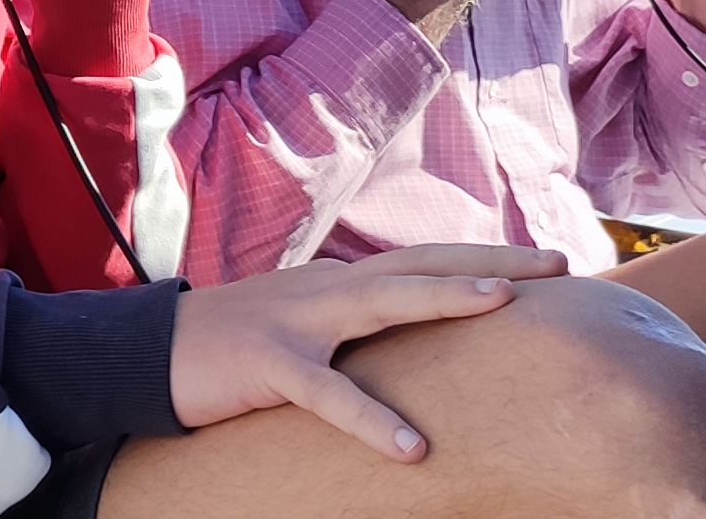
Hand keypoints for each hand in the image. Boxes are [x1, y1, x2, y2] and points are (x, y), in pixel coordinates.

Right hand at [168, 244, 568, 459]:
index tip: (548, 262)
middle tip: (557, 265)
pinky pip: (326, 393)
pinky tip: (410, 449)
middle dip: (491, 261)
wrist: (147, 351)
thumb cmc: (233, 345)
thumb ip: (353, 323)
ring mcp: (296, 320)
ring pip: (380, 302)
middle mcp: (325, 287)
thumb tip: (412, 337)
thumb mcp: (302, 324)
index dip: (487, 257)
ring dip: (442, 298)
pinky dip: (370, 419)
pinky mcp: (266, 364)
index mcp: (336, 279)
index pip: (425, 260)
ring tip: (503, 305)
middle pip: (420, 264)